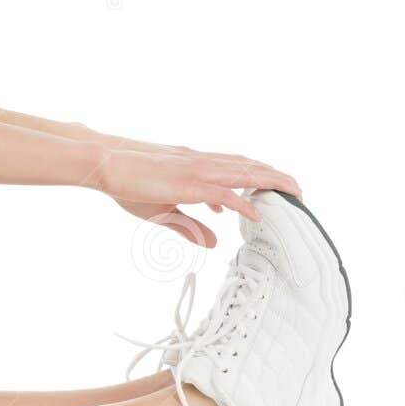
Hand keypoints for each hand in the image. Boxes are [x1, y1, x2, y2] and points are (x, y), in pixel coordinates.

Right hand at [85, 141, 302, 248]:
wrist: (105, 163)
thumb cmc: (127, 181)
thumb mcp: (163, 210)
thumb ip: (190, 226)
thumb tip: (215, 243)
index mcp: (196, 164)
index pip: (238, 165)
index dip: (260, 174)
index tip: (277, 187)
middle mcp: (201, 162)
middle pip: (250, 166)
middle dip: (277, 178)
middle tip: (299, 191)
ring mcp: (196, 170)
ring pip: (244, 173)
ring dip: (271, 183)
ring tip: (293, 194)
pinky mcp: (187, 182)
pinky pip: (223, 192)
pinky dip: (243, 202)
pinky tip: (257, 213)